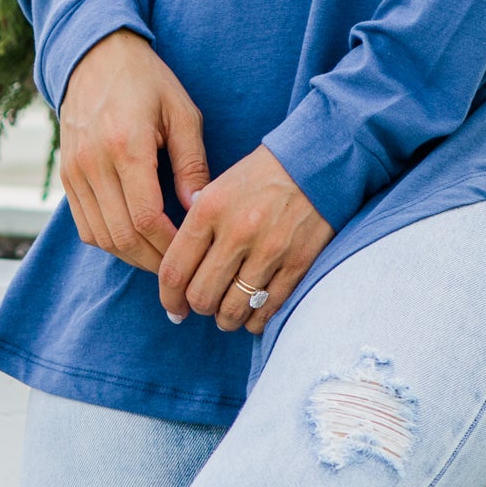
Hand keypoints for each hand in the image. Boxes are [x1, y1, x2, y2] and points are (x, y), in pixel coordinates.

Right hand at [59, 31, 209, 271]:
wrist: (94, 56)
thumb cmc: (147, 81)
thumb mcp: (182, 113)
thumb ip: (192, 164)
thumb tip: (199, 210)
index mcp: (126, 146)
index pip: (147, 218)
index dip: (170, 246)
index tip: (193, 254)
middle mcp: (94, 163)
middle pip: (122, 235)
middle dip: (154, 261)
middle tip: (180, 270)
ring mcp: (74, 171)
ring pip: (101, 237)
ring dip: (132, 256)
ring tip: (160, 260)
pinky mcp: (66, 176)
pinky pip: (84, 226)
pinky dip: (110, 242)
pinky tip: (135, 241)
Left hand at [158, 145, 330, 334]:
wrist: (317, 165)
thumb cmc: (261, 178)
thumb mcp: (219, 188)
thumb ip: (196, 227)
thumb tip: (177, 273)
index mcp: (209, 209)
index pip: (174, 271)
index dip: (169, 299)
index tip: (173, 309)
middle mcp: (237, 232)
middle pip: (201, 296)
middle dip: (199, 308)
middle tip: (205, 305)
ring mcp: (270, 250)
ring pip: (232, 310)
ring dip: (226, 319)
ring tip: (228, 313)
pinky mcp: (298, 263)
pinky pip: (267, 310)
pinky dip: (255, 321)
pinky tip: (252, 315)